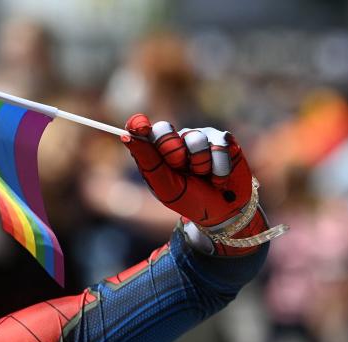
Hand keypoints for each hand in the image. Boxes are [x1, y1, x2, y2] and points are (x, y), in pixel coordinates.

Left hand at [121, 114, 268, 254]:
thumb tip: (125, 135)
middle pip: (164, 130)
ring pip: (194, 140)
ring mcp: (199, 137)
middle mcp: (176, 140)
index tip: (141, 127)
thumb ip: (147, 160)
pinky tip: (218, 178)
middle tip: (181, 169)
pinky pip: (218, 147)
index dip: (138, 124)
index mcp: (156, 152)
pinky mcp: (221, 139)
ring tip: (203, 176)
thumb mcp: (164, 185)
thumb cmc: (189, 199)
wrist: (222, 212)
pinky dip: (218, 169)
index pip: (142, 129)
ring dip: (200, 165)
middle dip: (173, 153)